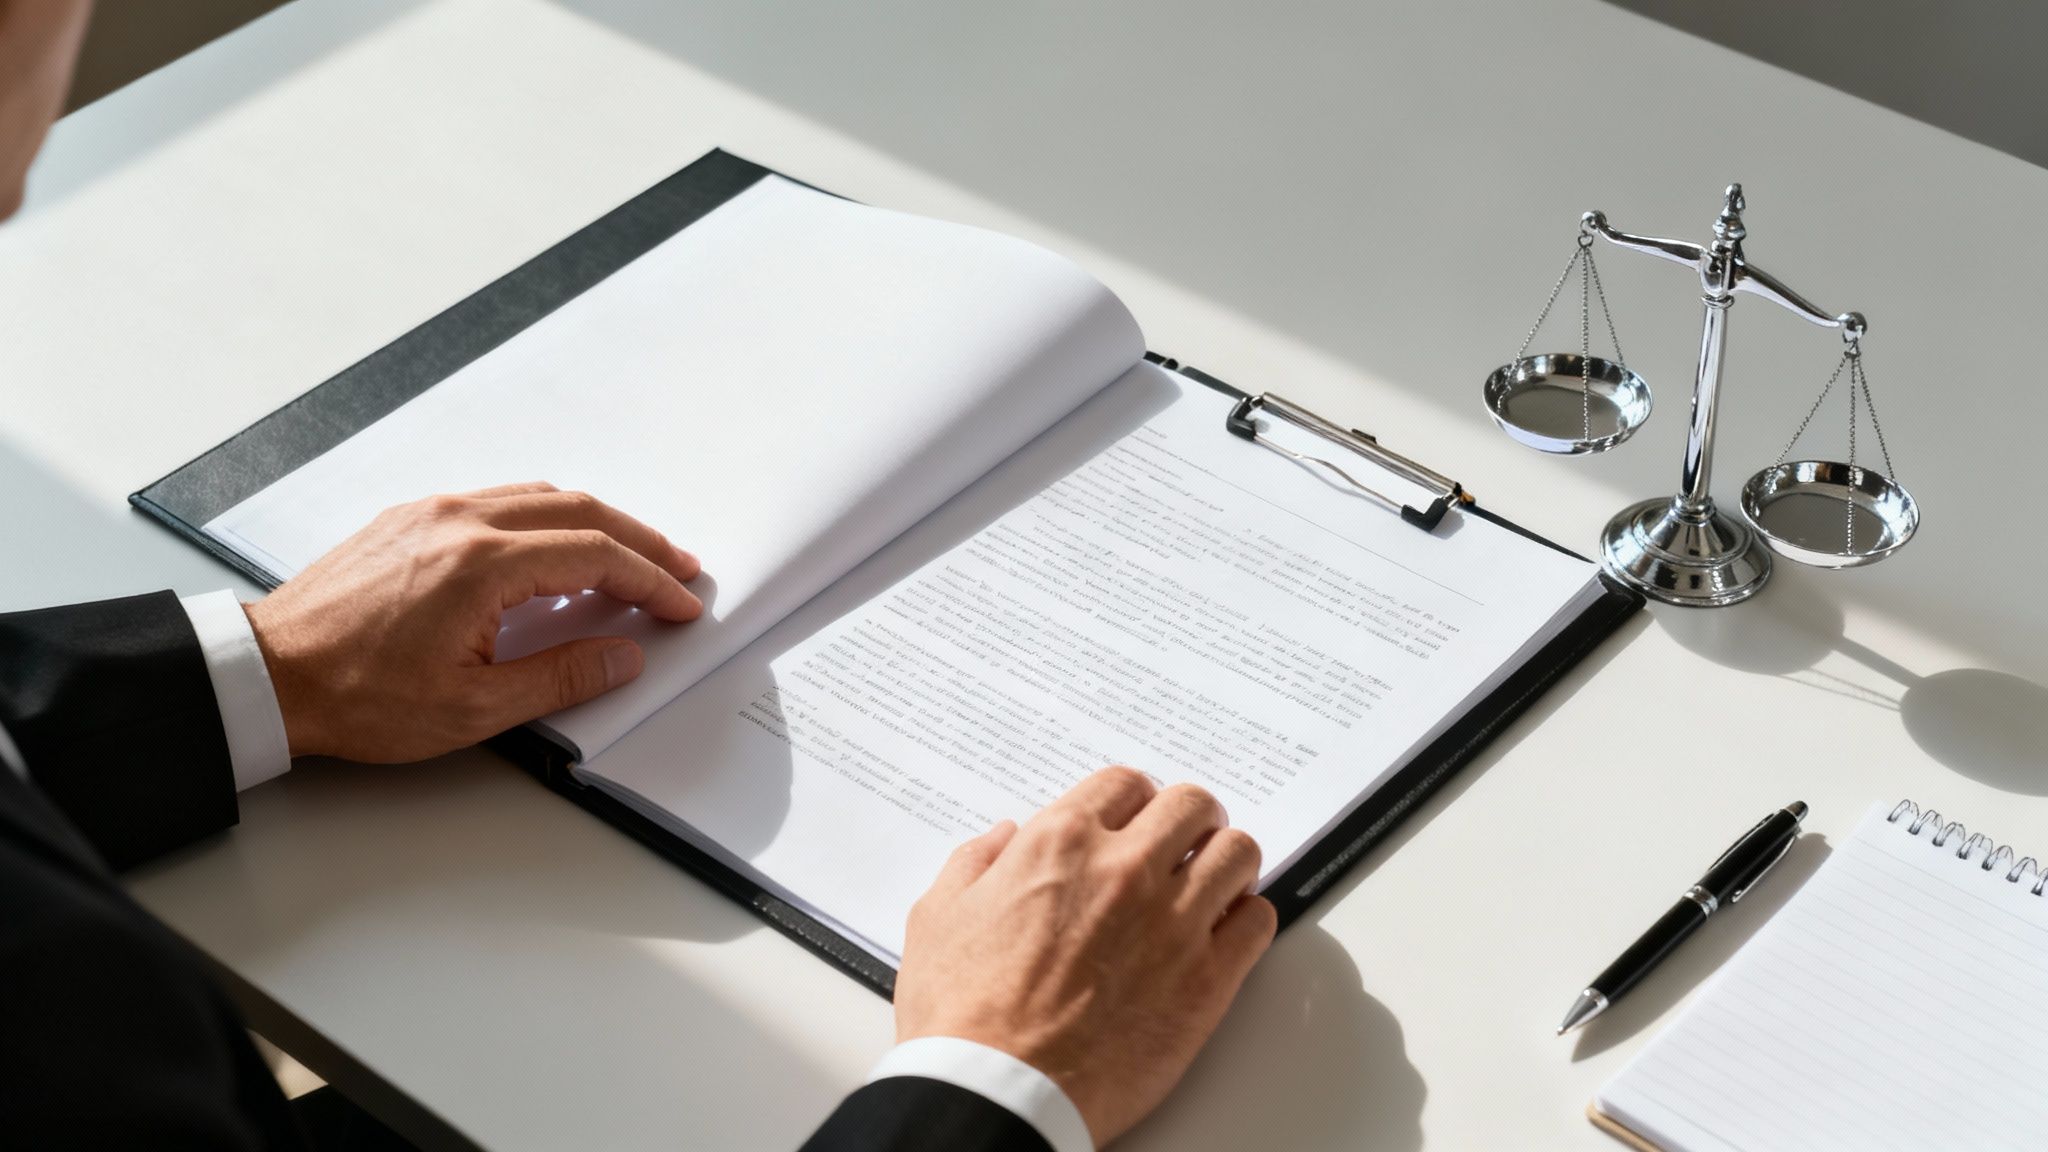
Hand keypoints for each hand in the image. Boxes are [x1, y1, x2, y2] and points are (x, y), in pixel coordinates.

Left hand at [244, 482, 701, 761]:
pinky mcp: (410, 519)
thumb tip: (625, 656)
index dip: (650, 580)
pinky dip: (547, 518)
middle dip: (639, 540)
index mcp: (482, 566)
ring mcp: (432, 513)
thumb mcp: (474, 707)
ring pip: (539, 497)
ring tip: (629, 556)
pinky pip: (499, 501)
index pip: (595, 556)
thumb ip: (563, 678)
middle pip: (578, 511)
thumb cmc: (358, 697)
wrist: (269, 675)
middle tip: (677, 569)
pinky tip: (556, 550)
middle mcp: (461, 522)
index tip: (681, 603)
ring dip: (595, 523)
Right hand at [894, 767, 1276, 1145]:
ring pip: (1237, 853)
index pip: (1125, 783)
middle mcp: (1125, 870)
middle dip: (1189, 819)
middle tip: (1182, 843)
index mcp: (1061, 844)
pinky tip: (1226, 931)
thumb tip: (1003, 838)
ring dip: (1226, 861)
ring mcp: (1172, 922)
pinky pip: (1257, 921)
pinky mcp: (1206, 980)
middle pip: (1193, 806)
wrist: (999, 1091)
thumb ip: (975, 863)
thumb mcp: (938, 917)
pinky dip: (1247, 917)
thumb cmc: (963, 1015)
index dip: (1132, 799)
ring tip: (1213, 882)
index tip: (1134, 819)